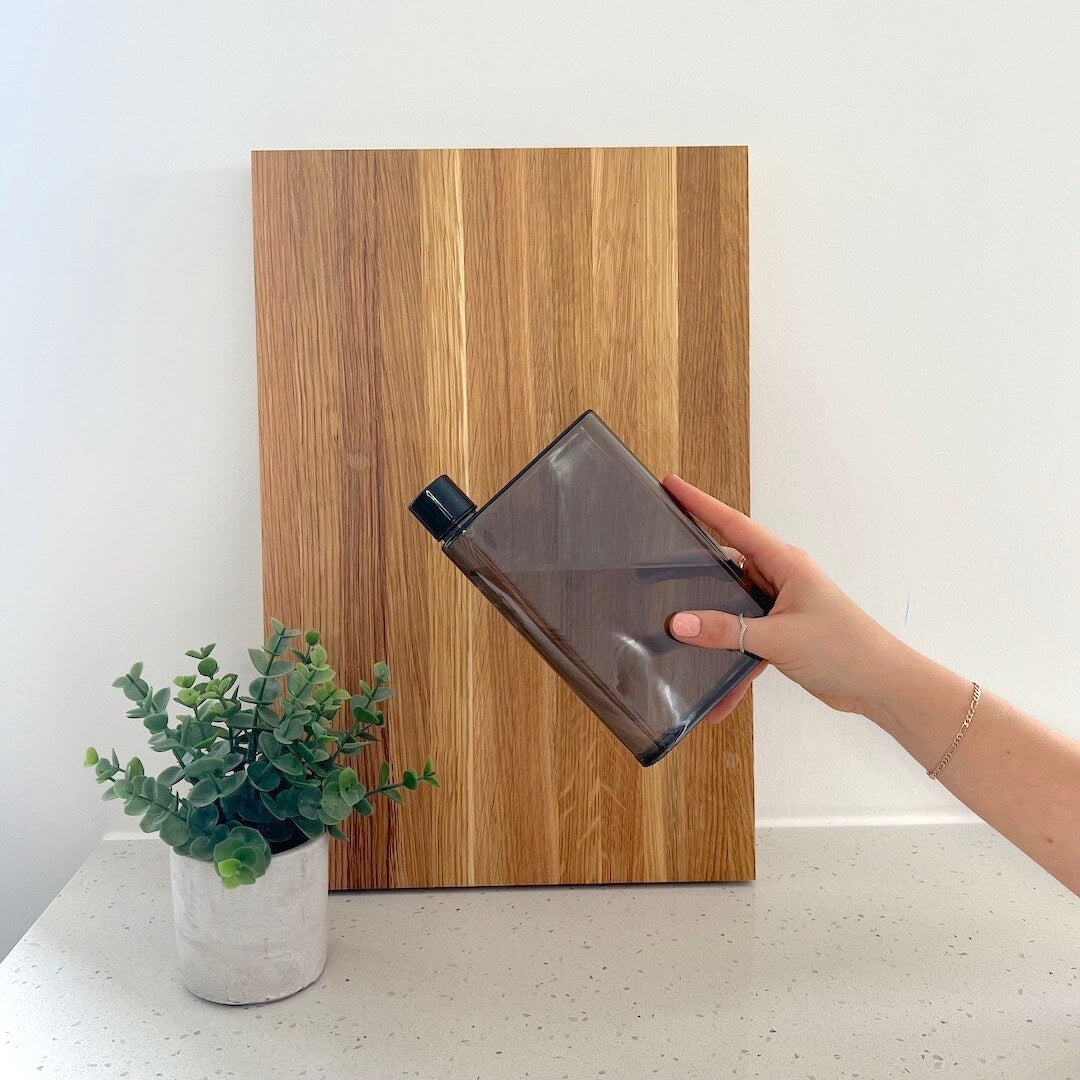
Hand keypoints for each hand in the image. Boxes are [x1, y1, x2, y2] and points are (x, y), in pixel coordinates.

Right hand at [663, 475, 907, 723]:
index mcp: (786, 563)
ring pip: (733, 607)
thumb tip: (681, 623)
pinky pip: (746, 641)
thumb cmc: (847, 650)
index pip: (733, 525)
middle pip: (727, 565)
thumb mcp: (778, 639)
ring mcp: (782, 606)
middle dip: (696, 569)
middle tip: (661, 562)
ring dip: (715, 630)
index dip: (700, 504)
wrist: (881, 686)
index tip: (673, 486)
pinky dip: (733, 665)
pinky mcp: (782, 634)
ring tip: (683, 640)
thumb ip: (726, 631)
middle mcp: (783, 578)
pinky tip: (719, 697)